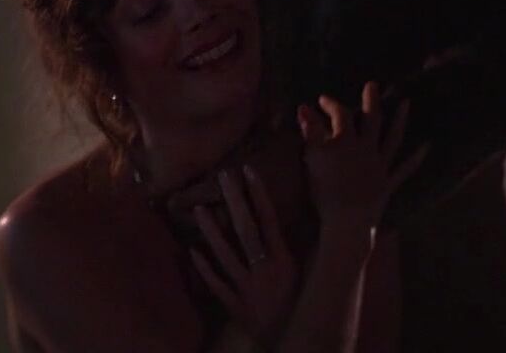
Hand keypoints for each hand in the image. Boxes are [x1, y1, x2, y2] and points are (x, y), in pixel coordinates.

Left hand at [190, 166, 298, 347]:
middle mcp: (265, 271)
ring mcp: (247, 288)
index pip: (270, 220)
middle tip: (223, 176)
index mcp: (285, 261)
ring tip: (198, 209)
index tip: (248, 170)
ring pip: (225, 255)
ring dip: (211, 232)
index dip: (259, 194)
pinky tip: (191, 251)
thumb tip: (314, 217)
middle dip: (234, 201)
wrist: (296, 344)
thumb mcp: (313, 275)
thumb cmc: (309, 307)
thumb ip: (310, 248)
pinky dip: (204, 269)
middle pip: (246, 231)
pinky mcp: (236, 306)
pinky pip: (216, 284)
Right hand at [298, 81, 429, 229]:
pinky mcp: (388, 182)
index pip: (340, 115)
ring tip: (406, 104)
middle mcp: (367, 148)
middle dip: (371, 101)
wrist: (346, 220)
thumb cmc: (325, 189)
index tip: (322, 100)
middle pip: (372, 119)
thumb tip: (304, 108)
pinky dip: (416, 158)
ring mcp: (380, 164)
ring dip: (400, 120)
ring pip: (393, 138)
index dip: (331, 104)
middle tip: (372, 85)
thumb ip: (309, 131)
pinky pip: (404, 168)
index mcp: (346, 140)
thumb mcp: (312, 158)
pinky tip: (426, 146)